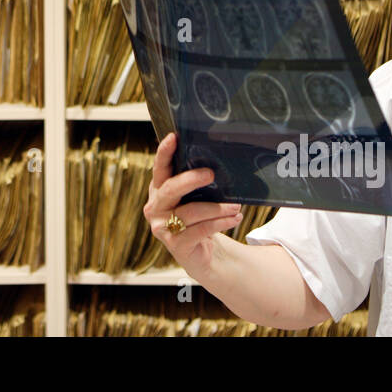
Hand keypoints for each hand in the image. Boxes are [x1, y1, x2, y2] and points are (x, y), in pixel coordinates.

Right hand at [143, 132, 243, 273]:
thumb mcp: (196, 198)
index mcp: (159, 190)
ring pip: (190, 212)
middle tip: (211, 173)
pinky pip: (201, 230)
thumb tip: (218, 162)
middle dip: (191, 180)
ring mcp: (162, 227)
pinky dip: (220, 223)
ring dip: (217, 208)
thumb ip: (198, 183)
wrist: (202, 255)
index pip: (159, 168)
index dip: (164, 152)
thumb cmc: (200, 219)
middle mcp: (155, 207)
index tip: (173, 137)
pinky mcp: (176, 245)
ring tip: (235, 206)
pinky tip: (234, 218)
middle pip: (171, 189)